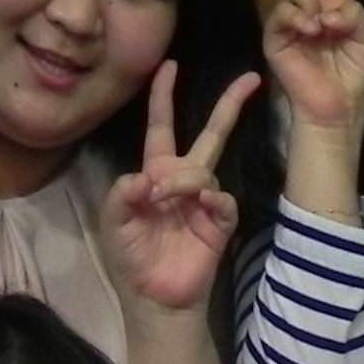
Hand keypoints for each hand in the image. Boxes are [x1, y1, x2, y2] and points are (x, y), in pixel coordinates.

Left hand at [100, 62, 258, 316]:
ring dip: (184, 178)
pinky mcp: (219, 224)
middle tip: (251, 79)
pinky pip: (222, 201)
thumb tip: (146, 177)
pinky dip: (211, 196)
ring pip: (205, 170)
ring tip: (164, 198)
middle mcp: (184, 181)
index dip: (163, 96)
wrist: (153, 298)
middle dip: (229, 106)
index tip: (170, 65)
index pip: (162, 126)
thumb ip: (122, 193)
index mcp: (156, 173)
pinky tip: (200, 202)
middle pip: (211, 135)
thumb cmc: (131, 258)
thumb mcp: (113, 221)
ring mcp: (204, 202)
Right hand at [256, 0, 363, 139]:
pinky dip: (300, 16)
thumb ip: (355, 10)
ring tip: (322, 28)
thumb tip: (328, 5)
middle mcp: (312, 5)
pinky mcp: (276, 35)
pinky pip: (283, 9)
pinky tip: (311, 31)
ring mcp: (291, 19)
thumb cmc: (355, 79)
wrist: (336, 111)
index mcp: (339, 4)